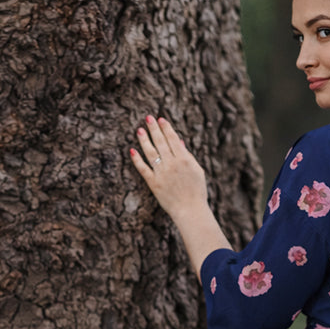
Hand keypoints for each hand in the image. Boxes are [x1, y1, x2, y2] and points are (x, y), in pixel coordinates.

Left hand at [129, 113, 231, 278]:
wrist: (190, 211)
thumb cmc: (197, 192)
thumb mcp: (197, 171)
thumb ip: (187, 155)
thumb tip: (179, 141)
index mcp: (184, 159)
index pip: (172, 139)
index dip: (166, 128)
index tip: (160, 119)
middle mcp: (172, 164)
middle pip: (160, 142)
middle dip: (154, 128)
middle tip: (148, 118)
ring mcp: (161, 173)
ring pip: (150, 152)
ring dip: (144, 140)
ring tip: (139, 130)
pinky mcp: (153, 183)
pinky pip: (143, 169)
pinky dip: (137, 159)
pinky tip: (132, 150)